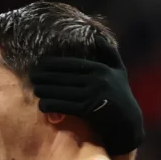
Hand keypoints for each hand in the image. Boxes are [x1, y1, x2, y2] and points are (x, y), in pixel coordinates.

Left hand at [30, 35, 143, 155]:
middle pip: (64, 77)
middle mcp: (96, 80)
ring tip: (35, 90)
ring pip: (61, 91)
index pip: (71, 64)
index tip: (40, 64)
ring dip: (46, 91)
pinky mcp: (87, 111)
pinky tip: (43, 104)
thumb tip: (97, 37)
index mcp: (100, 69)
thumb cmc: (121, 95)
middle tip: (32, 77)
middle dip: (46, 77)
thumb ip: (110, 53)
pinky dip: (51, 105)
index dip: (53, 64)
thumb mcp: (119, 71)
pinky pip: (64, 106)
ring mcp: (92, 95)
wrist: (128, 122)